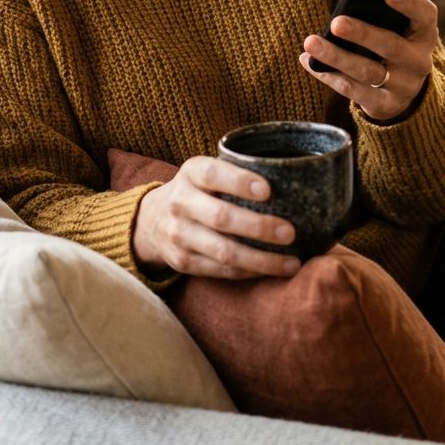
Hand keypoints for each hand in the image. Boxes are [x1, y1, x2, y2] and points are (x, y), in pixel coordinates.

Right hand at [131, 154, 299, 279]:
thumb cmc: (198, 192)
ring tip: (291, 263)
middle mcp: (180, 203)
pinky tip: (270, 270)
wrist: (152, 219)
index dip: (239, 182)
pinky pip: (220, 270)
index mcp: (190, 173)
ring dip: (261, 259)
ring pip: (223, 251)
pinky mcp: (182, 262)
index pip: (213, 174)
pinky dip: (249, 271)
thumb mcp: (204, 173)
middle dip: (258, 227)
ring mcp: (178, 235)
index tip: (268, 190)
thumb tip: (292, 180)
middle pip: (221, 217)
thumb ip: (235, 174)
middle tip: (290, 233)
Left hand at [300, 0, 437, 121]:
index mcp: (424, 33)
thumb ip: (381, 15)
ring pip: (368, 71)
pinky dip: (329, 75)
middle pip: (391, 46)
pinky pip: (354, 91)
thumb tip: (347, 3)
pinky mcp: (385, 104)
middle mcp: (419, 61)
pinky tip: (310, 62)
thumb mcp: (397, 29)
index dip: (409, 3)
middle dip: (362, 34)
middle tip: (336, 23)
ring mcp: (404, 86)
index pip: (424, 15)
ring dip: (337, 57)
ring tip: (311, 43)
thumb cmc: (392, 43)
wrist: (403, 89)